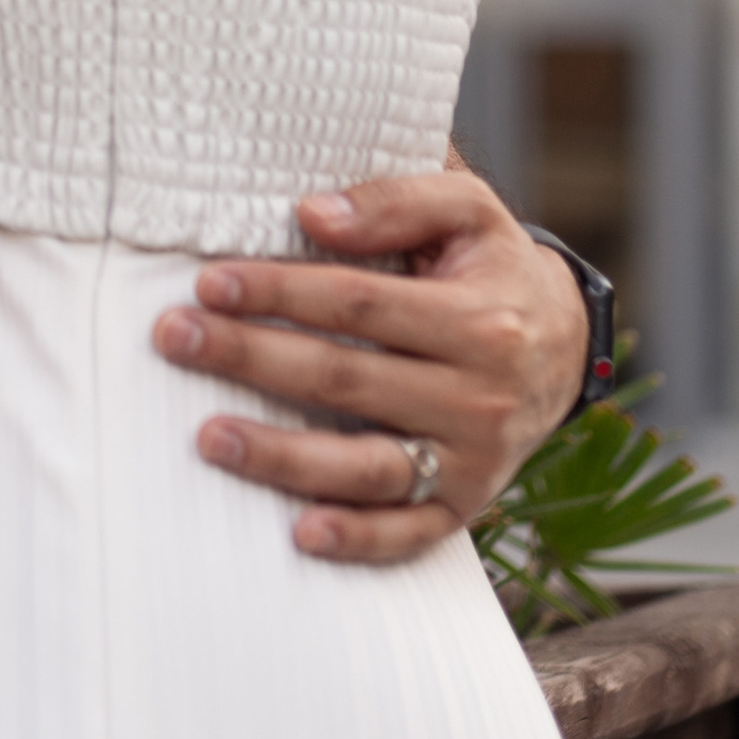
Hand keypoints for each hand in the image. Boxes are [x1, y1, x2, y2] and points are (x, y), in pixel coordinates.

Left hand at [152, 170, 589, 565]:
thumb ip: (397, 200)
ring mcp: (472, 460)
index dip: (280, 291)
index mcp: (477, 317)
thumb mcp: (468, 211)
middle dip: (252, 357)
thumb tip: (312, 213)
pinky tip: (301, 532)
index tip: (209, 282)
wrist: (566, 346)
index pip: (358, 303)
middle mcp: (479, 395)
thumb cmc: (491, 266)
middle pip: (346, 378)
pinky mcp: (464, 506)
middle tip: (173, 337)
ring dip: (283, 456)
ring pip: (368, 465)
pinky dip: (358, 538)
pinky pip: (408, 534)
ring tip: (207, 437)